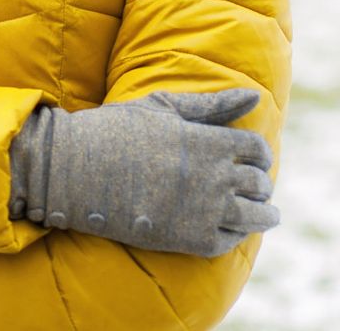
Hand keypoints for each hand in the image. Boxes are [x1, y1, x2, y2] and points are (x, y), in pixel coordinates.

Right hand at [8, 88, 279, 256]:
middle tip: (258, 187)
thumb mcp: (163, 107)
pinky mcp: (190, 239)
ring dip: (263, 215)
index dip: (259, 155)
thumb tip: (255, 98)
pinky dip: (237, 235)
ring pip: (254, 217)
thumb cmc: (116, 131)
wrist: (74, 170)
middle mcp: (214, 176)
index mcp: (208, 140)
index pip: (256, 150)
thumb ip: (212, 104)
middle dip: (261, 184)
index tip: (255, 159)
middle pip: (258, 184)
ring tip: (265, 215)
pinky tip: (234, 229)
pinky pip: (229, 241)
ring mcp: (204, 210)